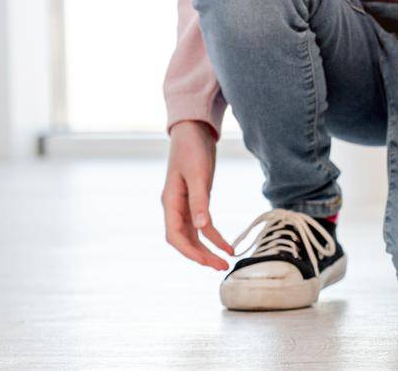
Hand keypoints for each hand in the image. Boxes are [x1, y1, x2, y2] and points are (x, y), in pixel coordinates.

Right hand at [162, 120, 233, 270]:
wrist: (194, 130)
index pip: (175, 236)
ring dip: (208, 249)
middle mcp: (175, 207)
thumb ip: (199, 201)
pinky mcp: (197, 200)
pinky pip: (203, 225)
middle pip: (184, 240)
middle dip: (201, 256)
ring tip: (226, 262)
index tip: (206, 262)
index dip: (189, 252)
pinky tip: (228, 246)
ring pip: (194, 235)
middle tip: (221, 267)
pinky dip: (214, 236)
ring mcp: (185, 205)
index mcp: (170, 202)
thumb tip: (202, 227)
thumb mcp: (198, 174)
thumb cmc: (192, 149)